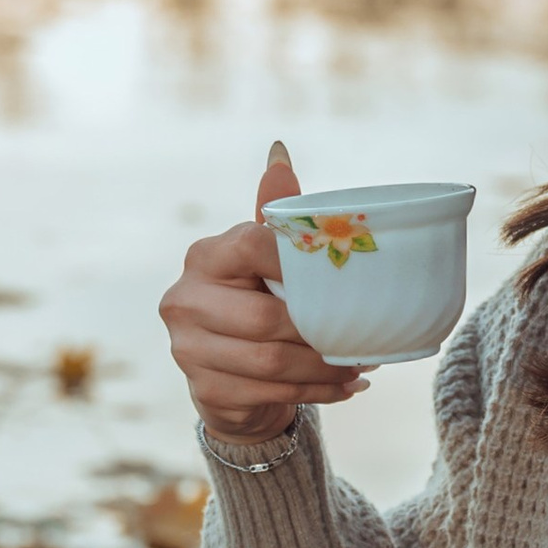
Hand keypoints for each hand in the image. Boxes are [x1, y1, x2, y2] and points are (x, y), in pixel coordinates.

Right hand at [160, 144, 365, 443]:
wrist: (229, 376)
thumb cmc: (255, 302)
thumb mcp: (262, 259)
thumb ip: (275, 215)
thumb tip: (279, 152)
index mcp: (204, 257)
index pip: (251, 246)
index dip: (296, 260)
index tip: (338, 276)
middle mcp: (184, 299)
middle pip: (265, 318)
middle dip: (321, 332)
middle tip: (363, 336)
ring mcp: (187, 350)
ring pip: (271, 362)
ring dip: (325, 367)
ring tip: (361, 364)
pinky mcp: (204, 390)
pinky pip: (270, 394)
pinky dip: (316, 393)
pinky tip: (345, 388)